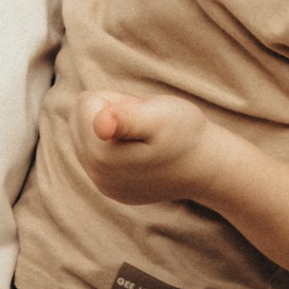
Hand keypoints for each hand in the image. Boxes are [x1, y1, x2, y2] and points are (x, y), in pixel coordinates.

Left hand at [76, 84, 222, 204]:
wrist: (206, 166)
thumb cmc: (185, 134)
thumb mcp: (160, 117)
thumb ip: (127, 118)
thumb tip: (100, 124)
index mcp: (101, 154)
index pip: (86, 102)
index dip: (117, 100)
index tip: (142, 114)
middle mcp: (96, 174)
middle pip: (82, 120)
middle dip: (110, 113)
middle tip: (144, 125)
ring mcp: (102, 185)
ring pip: (87, 135)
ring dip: (113, 130)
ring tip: (144, 139)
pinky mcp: (110, 189)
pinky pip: (96, 154)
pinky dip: (115, 147)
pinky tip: (141, 154)